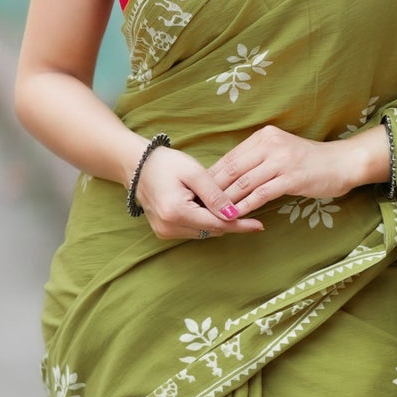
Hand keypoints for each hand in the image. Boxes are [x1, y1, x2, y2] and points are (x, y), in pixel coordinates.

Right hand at [135, 143, 262, 240]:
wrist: (137, 164)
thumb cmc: (166, 163)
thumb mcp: (194, 173)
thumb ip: (215, 195)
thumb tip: (234, 215)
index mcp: (176, 212)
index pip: (216, 225)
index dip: (240, 225)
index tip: (259, 225)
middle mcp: (168, 227)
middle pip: (211, 231)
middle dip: (229, 221)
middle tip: (246, 207)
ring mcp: (164, 231)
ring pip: (203, 232)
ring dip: (216, 220)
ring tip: (222, 203)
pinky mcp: (164, 231)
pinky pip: (193, 230)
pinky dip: (204, 221)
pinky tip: (208, 207)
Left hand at [210, 123, 387, 217]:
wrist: (343, 163)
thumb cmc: (310, 161)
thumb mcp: (281, 152)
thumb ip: (258, 159)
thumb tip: (229, 177)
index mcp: (263, 136)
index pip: (230, 157)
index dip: (211, 175)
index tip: (197, 191)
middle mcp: (270, 144)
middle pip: (232, 169)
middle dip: (212, 189)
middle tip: (197, 205)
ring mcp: (280, 160)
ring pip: (243, 183)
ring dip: (226, 201)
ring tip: (211, 214)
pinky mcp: (291, 177)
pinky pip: (261, 194)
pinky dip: (245, 206)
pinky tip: (235, 216)